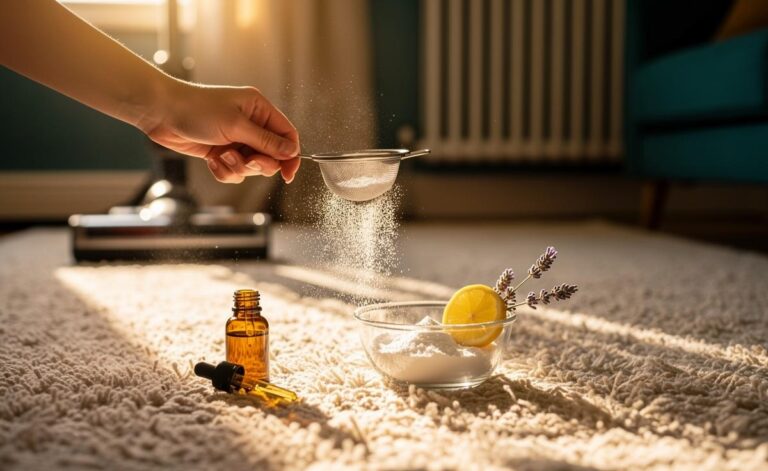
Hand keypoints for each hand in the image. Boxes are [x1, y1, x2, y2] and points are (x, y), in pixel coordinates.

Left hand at [140, 81, 300, 183]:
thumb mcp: (236, 125)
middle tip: (247, 161)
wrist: (162, 113)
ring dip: (238, 167)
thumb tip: (291, 152)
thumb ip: (266, 141)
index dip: (290, 156)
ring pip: (251, 167)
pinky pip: (234, 172)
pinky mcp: (222, 152)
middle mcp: (251, 124)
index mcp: (259, 109)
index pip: (287, 135)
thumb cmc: (196, 109)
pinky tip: (212, 160)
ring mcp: (236, 139)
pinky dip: (224, 170)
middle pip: (271, 155)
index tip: (288, 174)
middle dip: (258, 163)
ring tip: (222, 156)